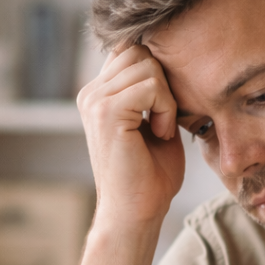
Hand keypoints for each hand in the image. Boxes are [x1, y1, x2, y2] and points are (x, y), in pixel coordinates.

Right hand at [76, 45, 185, 227]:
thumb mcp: (155, 124)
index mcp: (99, 94)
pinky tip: (160, 133)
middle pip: (140, 50)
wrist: (135, 214)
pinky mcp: (106, 112)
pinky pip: (151, 86)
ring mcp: (95, 100)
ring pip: (147, 64)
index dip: (157, 73)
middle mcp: (91, 93)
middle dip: (164, 82)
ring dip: (166, 98)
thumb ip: (155, 92)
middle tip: (164, 120)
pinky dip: (165, 109)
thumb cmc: (150, 178)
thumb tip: (172, 59)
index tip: (163, 111)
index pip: (131, 50)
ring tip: (161, 129)